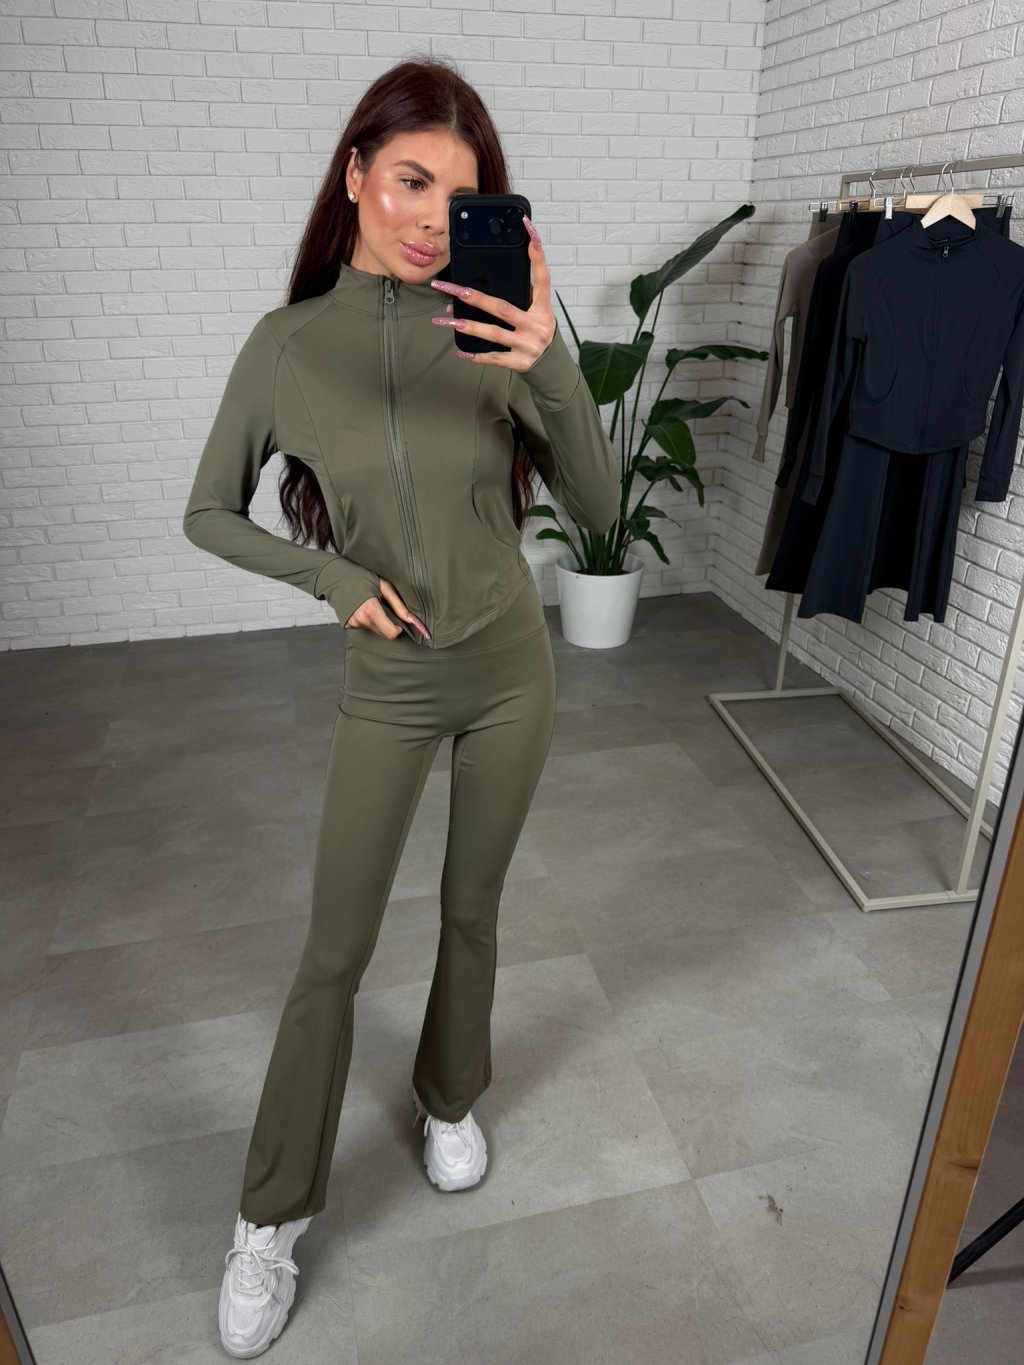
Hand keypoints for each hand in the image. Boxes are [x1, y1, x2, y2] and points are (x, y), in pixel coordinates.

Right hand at [344, 578, 429, 638]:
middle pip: (383, 633)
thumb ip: (398, 605)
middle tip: (385, 609)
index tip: (398, 622)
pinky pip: (364, 628)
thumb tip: (411, 619)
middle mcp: (361, 619)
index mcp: (371, 610)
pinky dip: (367, 621)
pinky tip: (363, 609)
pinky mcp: (348, 625)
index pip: (390, 633)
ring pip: (374, 630)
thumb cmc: (362, 578)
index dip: (397, 629)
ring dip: (377, 622)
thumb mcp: (384, 587)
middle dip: (388, 625)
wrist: (337, 577)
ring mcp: (353, 623)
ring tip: (372, 606)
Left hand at [429, 214, 554, 371]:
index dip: (537, 254)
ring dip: (469, 327)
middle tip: (453, 288)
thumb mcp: (536, 311)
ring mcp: (528, 344)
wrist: (550, 364)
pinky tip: (461, 352)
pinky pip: (495, 358)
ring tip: (447, 321)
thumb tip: (476, 289)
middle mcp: (537, 325)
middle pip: (502, 308)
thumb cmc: (536, 330)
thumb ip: (518, 295)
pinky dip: (477, 356)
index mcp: (542, 307)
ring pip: (494, 334)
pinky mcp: (520, 363)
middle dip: (475, 298)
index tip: (529, 229)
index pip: (542, 277)